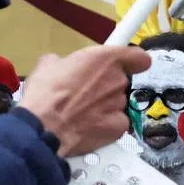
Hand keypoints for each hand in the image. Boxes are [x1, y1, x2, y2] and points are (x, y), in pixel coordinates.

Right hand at [19, 45, 151, 156]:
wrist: (44, 126)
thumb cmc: (45, 93)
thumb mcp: (48, 65)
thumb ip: (65, 61)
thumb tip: (60, 64)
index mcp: (106, 59)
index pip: (138, 57)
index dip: (132, 62)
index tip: (124, 65)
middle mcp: (118, 80)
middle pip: (120, 81)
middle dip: (105, 85)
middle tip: (84, 91)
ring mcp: (120, 104)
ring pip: (117, 102)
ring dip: (104, 104)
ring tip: (81, 111)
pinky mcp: (119, 126)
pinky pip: (117, 121)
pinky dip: (107, 123)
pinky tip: (89, 125)